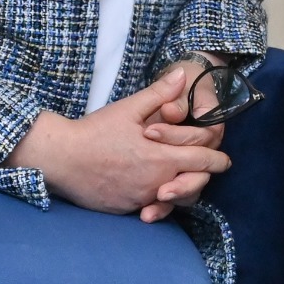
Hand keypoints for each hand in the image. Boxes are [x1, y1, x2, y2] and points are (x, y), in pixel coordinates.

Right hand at [9, 63, 232, 218]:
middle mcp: (156, 183)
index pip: (204, 161)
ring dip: (183, 190)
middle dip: (204, 177)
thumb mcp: (128, 109)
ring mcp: (140, 199)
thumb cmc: (93, 132)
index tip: (224, 159)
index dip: (217, 159)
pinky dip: (158, 200)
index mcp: (161, 157)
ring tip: (184, 180)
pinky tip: (157, 190)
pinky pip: (151, 207)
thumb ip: (159, 95)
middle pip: (196, 185)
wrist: (59, 159)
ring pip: (175, 201)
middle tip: (208, 170)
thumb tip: (181, 75)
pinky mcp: (126, 208)